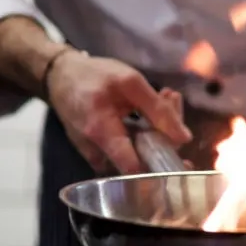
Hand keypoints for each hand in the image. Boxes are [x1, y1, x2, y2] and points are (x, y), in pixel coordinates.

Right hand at [46, 50, 191, 173]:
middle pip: (144, 159)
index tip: (182, 152)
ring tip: (165, 95)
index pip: (135, 169)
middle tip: (171, 98)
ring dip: (159, 126)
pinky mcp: (101, 152)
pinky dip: (146, 128)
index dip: (161, 169)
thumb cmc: (93, 75)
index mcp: (102, 134)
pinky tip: (152, 104)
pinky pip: (130, 148)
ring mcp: (98, 155)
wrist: (61, 76)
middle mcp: (98, 153)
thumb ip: (157, 109)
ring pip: (139, 153)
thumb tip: (184, 139)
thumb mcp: (129, 82)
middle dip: (167, 131)